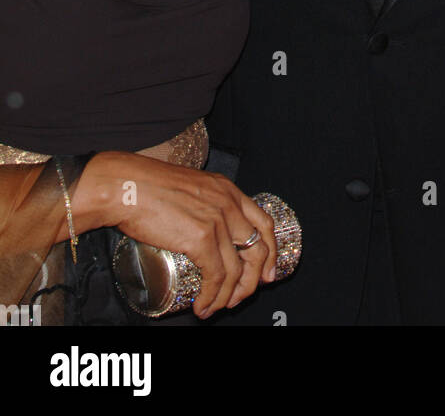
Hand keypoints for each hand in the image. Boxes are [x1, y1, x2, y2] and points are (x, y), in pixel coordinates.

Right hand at [70, 152, 276, 317]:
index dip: (270, 251)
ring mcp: (217, 221)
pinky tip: (203, 306)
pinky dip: (212, 298)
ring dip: (229, 296)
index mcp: (227, 190)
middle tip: (241, 297)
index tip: (267, 272)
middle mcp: (228, 204)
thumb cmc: (147, 186)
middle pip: (258, 248)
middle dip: (253, 280)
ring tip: (214, 307)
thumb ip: (202, 204)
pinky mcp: (201, 238)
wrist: (126, 185)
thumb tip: (201, 231)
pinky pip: (216, 277)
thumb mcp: (189, 187)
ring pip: (237, 269)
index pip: (263, 222)